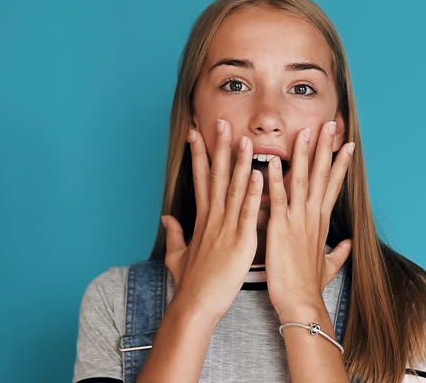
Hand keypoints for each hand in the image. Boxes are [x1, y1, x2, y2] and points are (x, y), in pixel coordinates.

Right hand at [161, 119, 262, 322]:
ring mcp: (225, 227)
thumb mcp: (177, 255)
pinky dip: (254, 192)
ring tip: (245, 138)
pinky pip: (248, 211)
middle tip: (221, 121)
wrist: (195, 305)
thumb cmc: (191, 284)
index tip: (196, 133)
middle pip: (216, 175)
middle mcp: (212, 218)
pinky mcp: (240, 241)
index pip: (201, 179)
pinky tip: (259, 173)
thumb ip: (173, 234)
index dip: (199, 155)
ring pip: (234, 188)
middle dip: (218, 147)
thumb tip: (166, 219)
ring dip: (240, 161)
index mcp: (202, 220)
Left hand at [264, 120, 354, 317]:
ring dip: (304, 155)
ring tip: (307, 131)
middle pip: (322, 175)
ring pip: (302, 180)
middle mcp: (312, 216)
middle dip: (327, 148)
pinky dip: (276, 180)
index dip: (339, 163)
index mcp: (320, 221)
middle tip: (332, 123)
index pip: (333, 184)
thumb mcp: (328, 265)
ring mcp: (298, 220)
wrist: (301, 302)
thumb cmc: (310, 285)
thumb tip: (348, 244)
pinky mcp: (281, 228)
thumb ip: (338, 252)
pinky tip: (274, 162)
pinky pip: (277, 199)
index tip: (346, 143)